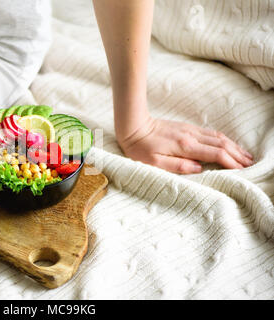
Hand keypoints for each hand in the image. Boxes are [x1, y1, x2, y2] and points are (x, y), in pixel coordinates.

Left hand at [117, 117, 253, 173]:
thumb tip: (198, 168)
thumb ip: (177, 166)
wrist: (133, 126)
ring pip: (218, 137)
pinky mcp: (186, 128)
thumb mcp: (154, 163)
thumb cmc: (140, 148)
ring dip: (233, 146)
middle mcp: (191, 136)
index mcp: (185, 146)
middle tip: (250, 164)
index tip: (242, 170)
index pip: (215, 154)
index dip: (230, 162)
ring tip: (245, 155)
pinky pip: (210, 133)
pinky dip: (223, 139)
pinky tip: (228, 144)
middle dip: (237, 154)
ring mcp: (190, 130)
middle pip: (221, 144)